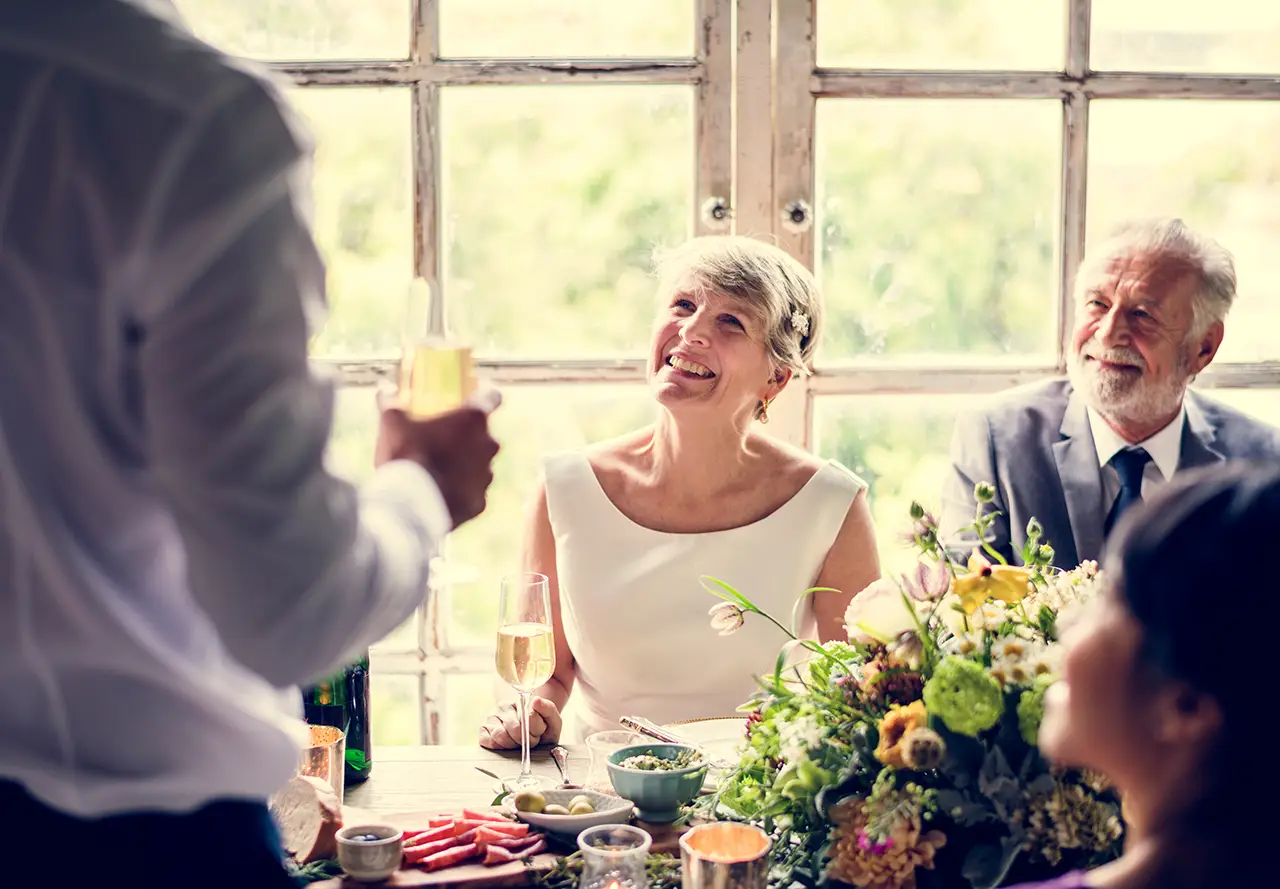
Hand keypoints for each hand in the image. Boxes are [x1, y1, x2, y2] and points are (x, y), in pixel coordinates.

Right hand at [374, 389, 500, 528]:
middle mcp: (488, 445)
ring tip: (437, 473)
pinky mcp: (480, 502)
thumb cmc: (406, 455)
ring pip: (480, 467)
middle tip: (443, 442)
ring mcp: (486, 476)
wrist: (411, 505)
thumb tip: (384, 391)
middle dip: (468, 438)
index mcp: (472, 420)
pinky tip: (439, 495)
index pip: (491, 398)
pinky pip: (472, 494)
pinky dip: (460, 493)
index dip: (487, 397)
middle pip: (484, 436)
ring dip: (465, 467)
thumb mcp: (393, 424)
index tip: (479, 398)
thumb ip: (391, 405)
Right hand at [478, 697, 561, 749]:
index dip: (537, 730)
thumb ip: (548, 709)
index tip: (540, 733)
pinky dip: (498, 747)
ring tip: (519, 743)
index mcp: (521, 701)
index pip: (528, 718)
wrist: (534, 737)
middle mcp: (504, 707)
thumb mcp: (553, 720)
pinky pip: (486, 740)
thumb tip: (536, 700)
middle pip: (514, 729)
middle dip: (526, 740)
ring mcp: (492, 718)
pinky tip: (506, 745)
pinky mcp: (483, 730)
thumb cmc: (543, 730)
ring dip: (512, 745)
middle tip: (530, 740)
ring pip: (500, 735)